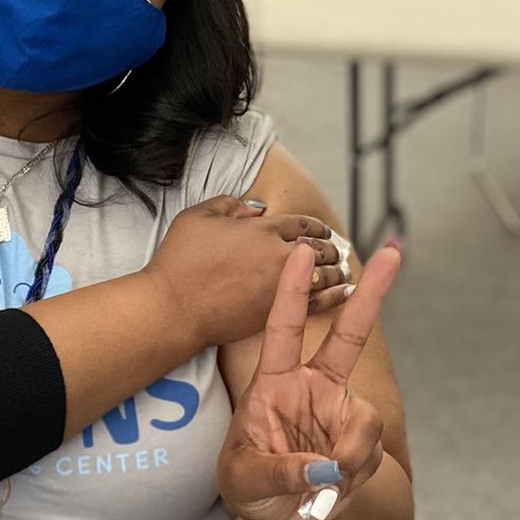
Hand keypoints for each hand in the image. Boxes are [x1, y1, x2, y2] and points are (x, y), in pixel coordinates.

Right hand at [141, 196, 349, 349]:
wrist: (173, 310)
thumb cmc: (180, 261)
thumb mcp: (198, 216)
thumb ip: (231, 205)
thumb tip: (256, 210)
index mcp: (263, 229)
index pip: (301, 223)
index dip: (314, 226)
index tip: (320, 231)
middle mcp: (279, 256)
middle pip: (319, 249)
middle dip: (330, 249)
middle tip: (335, 251)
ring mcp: (282, 287)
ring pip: (324, 275)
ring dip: (337, 270)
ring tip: (343, 270)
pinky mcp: (278, 314)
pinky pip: (319, 302)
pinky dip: (336, 295)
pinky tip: (346, 293)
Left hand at [218, 243, 400, 519]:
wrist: (280, 513)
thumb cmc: (248, 485)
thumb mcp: (244, 481)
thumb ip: (280, 473)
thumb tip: (327, 468)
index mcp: (274, 382)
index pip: (283, 329)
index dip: (291, 290)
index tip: (301, 251)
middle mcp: (313, 387)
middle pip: (349, 335)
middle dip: (372, 293)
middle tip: (395, 253)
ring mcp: (341, 410)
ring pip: (365, 423)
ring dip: (349, 458)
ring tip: (320, 488)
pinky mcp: (362, 437)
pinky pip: (371, 452)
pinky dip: (353, 477)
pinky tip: (331, 489)